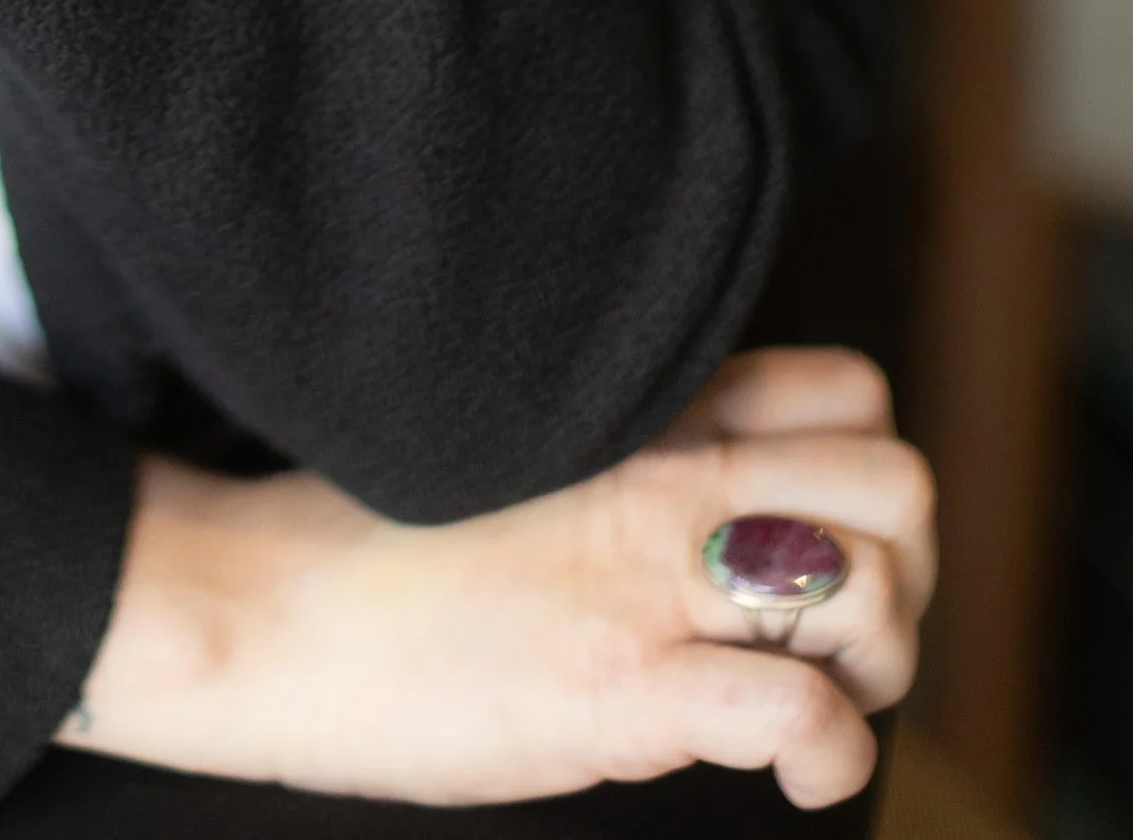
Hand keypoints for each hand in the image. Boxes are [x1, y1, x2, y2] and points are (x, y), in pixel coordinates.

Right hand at [68, 349, 934, 811]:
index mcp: (642, 412)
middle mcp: (666, 479)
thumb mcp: (512, 446)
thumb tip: (696, 486)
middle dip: (902, 575)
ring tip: (809, 700)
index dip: (863, 480)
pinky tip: (789, 772)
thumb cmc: (369, 544)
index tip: (818, 542)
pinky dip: (833, 759)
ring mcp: (650, 582)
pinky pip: (808, 716)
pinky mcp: (626, 690)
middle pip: (900, 486)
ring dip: (877, 671)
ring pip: (876, 590)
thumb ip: (616, 446)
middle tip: (832, 635)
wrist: (261, 607)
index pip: (847, 392)